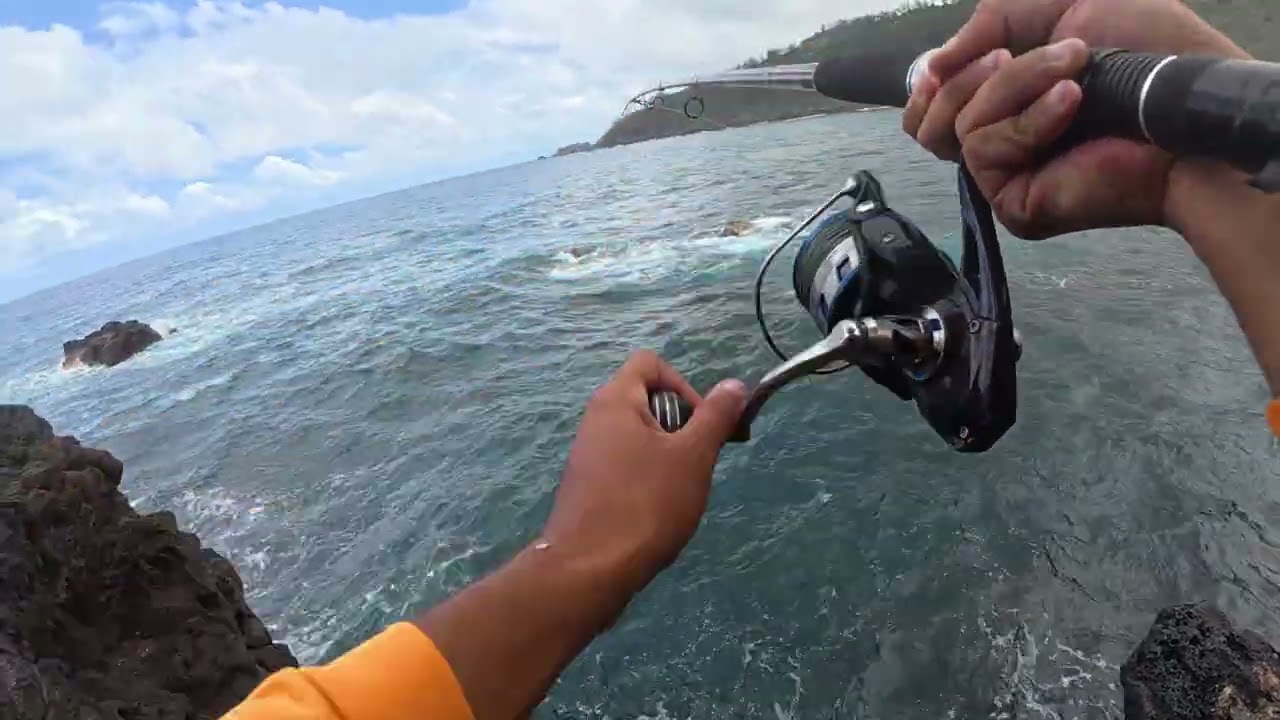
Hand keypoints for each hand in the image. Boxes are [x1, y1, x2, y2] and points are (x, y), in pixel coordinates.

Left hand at [542, 351, 746, 592]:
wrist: (590, 568)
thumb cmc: (646, 503)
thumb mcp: (693, 456)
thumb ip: (716, 416)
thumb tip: (735, 385)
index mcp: (615, 401)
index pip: (651, 364)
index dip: (684, 385)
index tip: (702, 424)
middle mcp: (595, 420)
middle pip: (647, 400)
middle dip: (681, 425)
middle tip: (698, 462)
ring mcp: (588, 455)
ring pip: (639, 437)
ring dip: (668, 457)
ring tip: (681, 491)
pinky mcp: (587, 486)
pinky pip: (625, 466)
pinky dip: (648, 479)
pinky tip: (658, 512)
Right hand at [906, 0, 1248, 161]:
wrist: (1183, 99)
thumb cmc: (1144, 49)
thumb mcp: (1056, 5)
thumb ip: (988, 22)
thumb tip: (931, 66)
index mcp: (1004, 101)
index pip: (929, 108)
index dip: (929, 83)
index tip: (942, 64)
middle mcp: (999, 142)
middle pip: (925, 124)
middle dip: (965, 78)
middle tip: (1010, 54)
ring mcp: (1006, 176)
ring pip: (957, 129)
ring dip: (1013, 85)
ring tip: (1071, 71)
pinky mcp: (1016, 201)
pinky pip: (983, 152)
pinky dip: (1028, 119)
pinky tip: (1072, 102)